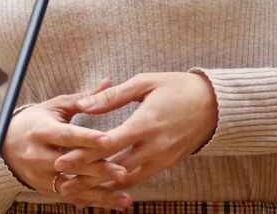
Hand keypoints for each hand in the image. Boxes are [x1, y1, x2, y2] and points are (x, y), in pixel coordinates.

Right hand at [2, 80, 132, 208]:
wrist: (4, 144)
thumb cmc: (36, 120)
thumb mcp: (55, 106)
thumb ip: (83, 99)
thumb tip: (109, 82)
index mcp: (42, 130)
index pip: (67, 135)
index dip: (87, 138)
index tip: (109, 141)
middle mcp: (39, 155)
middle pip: (72, 164)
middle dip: (99, 170)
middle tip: (124, 173)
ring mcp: (41, 175)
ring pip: (74, 187)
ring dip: (100, 193)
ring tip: (125, 199)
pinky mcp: (45, 189)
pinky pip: (71, 197)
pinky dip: (92, 200)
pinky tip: (112, 203)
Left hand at [54, 72, 218, 193]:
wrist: (214, 104)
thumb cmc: (176, 88)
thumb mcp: (144, 83)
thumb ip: (112, 96)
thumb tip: (84, 105)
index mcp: (146, 123)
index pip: (109, 144)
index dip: (83, 154)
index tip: (62, 161)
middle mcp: (154, 146)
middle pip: (115, 168)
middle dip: (88, 177)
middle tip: (63, 183)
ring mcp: (163, 158)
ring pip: (128, 179)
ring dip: (103, 187)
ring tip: (79, 192)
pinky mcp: (168, 163)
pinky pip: (141, 179)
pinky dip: (121, 185)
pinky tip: (105, 189)